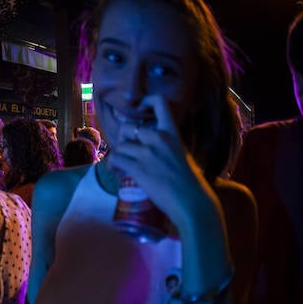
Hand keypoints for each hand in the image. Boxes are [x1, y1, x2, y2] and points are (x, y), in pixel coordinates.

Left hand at [106, 94, 218, 231]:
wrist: (190, 201)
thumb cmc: (189, 181)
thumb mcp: (181, 153)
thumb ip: (166, 143)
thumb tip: (149, 139)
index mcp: (172, 132)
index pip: (160, 102)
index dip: (145, 102)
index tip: (138, 111)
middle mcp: (159, 138)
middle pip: (128, 127)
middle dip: (123, 139)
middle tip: (126, 150)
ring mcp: (147, 153)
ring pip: (119, 145)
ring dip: (118, 155)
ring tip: (121, 165)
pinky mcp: (138, 168)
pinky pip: (115, 159)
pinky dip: (112, 165)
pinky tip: (117, 171)